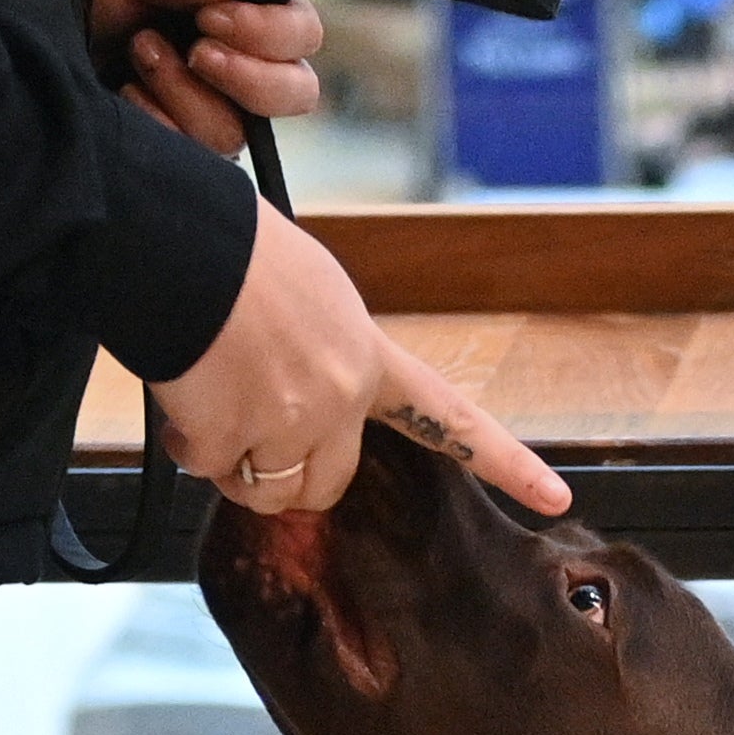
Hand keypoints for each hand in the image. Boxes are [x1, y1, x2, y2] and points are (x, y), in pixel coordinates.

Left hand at [78, 0, 321, 153]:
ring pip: (237, 130)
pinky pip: (193, 159)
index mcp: (249, 12)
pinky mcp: (182, 149)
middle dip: (248, 78)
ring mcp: (215, 112)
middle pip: (295, 93)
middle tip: (196, 51)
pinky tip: (128, 91)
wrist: (41, 17)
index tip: (209, 17)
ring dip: (185, 94)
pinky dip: (158, 121)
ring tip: (141, 52)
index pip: (302, 33)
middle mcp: (244, 67)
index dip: (268, 32)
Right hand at [151, 207, 572, 520]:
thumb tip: (292, 414)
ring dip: (232, 462)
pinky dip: (188, 442)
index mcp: (367, 354)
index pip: (448, 417)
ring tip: (208, 395)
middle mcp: (342, 395)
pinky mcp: (236, 439)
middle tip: (245, 422)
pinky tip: (184, 390)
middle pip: (326, 484)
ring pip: (266, 491)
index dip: (503, 461)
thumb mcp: (308, 294)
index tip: (555, 495)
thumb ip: (324, 358)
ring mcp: (293, 421)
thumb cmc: (229, 252)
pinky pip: (208, 469)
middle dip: (283, 473)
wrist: (177, 239)